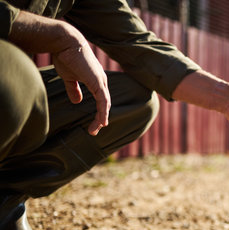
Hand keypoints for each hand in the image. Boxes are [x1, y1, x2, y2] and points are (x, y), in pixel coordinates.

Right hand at [10, 11, 110, 135]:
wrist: (65, 43)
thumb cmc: (66, 56)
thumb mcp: (69, 77)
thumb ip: (74, 89)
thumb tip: (77, 101)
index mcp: (96, 80)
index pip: (101, 100)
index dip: (100, 112)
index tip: (96, 124)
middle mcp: (101, 81)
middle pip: (105, 104)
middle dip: (101, 118)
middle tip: (95, 130)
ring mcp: (101, 81)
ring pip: (105, 104)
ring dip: (101, 118)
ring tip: (96, 129)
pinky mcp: (97, 82)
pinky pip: (103, 101)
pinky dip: (103, 112)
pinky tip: (102, 121)